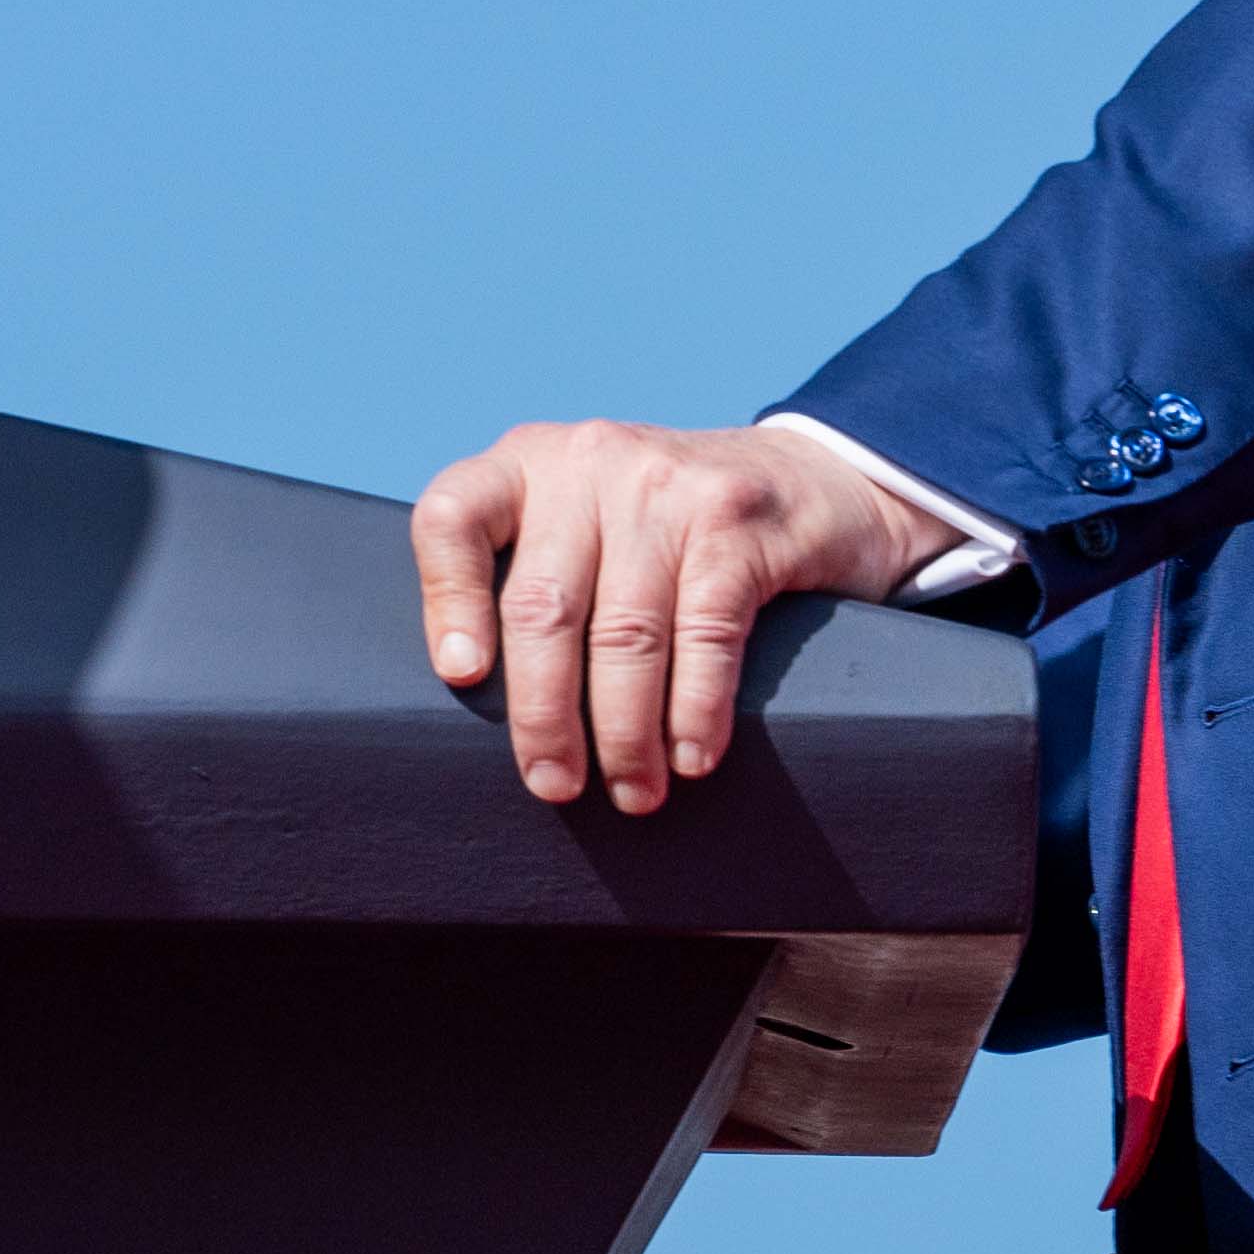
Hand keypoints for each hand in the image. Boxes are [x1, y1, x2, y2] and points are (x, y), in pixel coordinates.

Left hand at [410, 420, 955, 813]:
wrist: (806, 480)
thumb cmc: (663, 531)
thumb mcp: (583, 521)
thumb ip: (528, 575)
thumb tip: (475, 705)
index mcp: (529, 462)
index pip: (453, 515)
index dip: (448, 600)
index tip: (463, 677)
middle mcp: (591, 461)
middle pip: (543, 604)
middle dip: (544, 715)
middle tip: (554, 785)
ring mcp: (666, 486)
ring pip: (625, 633)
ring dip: (625, 734)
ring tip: (633, 793)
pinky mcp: (736, 521)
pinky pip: (704, 633)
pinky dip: (695, 709)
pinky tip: (692, 756)